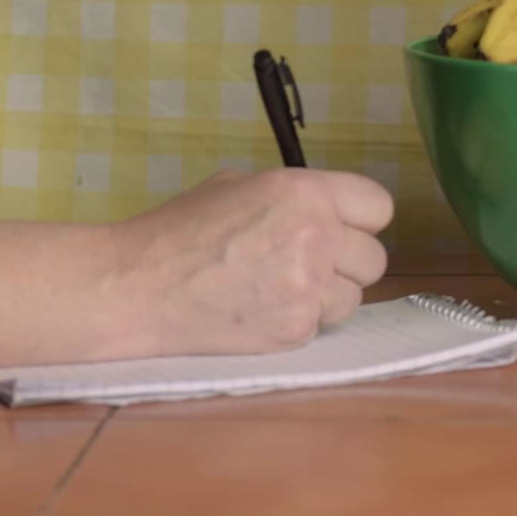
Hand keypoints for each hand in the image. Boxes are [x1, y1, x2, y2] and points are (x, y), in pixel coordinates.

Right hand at [111, 167, 393, 356]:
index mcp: (305, 192)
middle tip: (310, 263)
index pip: (379, 206)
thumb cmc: (181, 229)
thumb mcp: (241, 185)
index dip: (361, 219)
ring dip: (326, 296)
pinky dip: (298, 322)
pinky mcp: (294, 330)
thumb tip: (329, 211)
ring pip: (353, 298)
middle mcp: (316, 237)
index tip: (344, 228)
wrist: (137, 287)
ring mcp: (308, 288)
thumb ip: (295, 196)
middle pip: (374, 259)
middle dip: (346, 262)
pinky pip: (321, 326)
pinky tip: (261, 310)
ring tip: (279, 289)